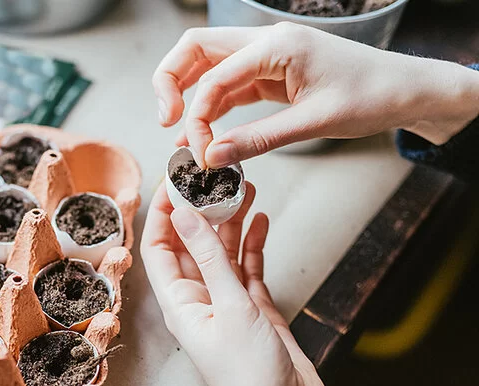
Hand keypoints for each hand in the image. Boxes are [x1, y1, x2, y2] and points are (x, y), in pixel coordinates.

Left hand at [141, 183, 332, 385]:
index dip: (163, 212)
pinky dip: (254, 243)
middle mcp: (198, 299)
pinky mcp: (254, 308)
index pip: (159, 247)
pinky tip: (260, 219)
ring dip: (231, 221)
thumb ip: (209, 257)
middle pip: (192, 243)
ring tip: (244, 186)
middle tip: (217, 176)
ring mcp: (227, 303)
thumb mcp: (229, 306)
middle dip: (202, 209)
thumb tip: (183, 212)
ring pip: (223, 251)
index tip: (176, 178)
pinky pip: (248, 267)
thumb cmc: (251, 376)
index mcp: (179, 302)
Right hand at [153, 23, 478, 167]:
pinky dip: (211, 106)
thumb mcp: (313, 123)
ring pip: (207, 64)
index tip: (200, 153)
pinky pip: (228, 84)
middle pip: (196, 49)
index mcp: (277, 45)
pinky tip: (202, 133)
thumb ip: (258, 139)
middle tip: (166, 121)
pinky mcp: (270, 72)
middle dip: (171, 82)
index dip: (197, 117)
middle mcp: (265, 42)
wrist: (405, 90)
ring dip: (187, 93)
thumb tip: (213, 157)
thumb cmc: (371, 96)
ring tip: (177, 131)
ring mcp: (266, 55)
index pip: (214, 77)